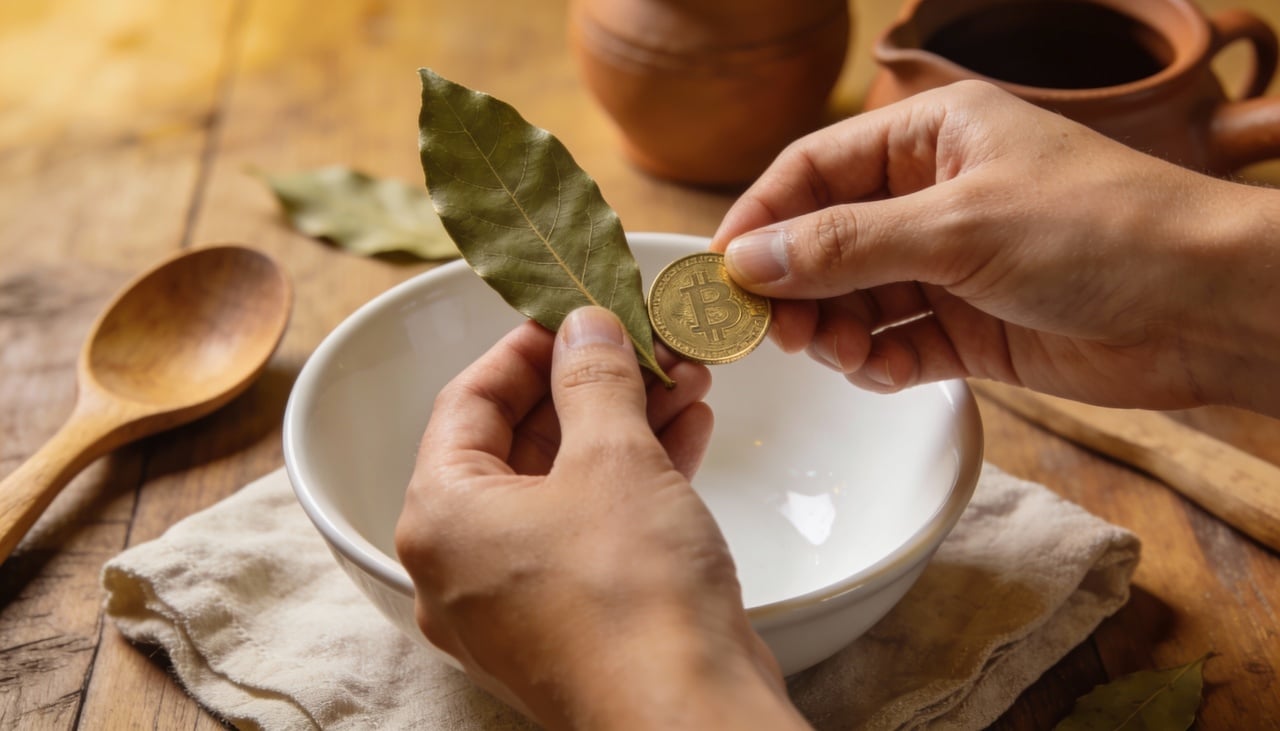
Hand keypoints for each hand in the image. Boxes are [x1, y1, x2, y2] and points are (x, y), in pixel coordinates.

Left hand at [395, 307, 807, 729]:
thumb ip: (594, 379)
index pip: (467, 402)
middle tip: (644, 344)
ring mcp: (515, 603)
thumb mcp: (613, 457)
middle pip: (519, 446)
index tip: (575, 314)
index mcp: (441, 518)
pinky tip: (686, 435)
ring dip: (622, 429)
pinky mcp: (569, 625)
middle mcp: (463, 565)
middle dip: (590, 387)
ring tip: (682, 379)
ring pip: (562, 489)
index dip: (526, 349)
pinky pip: (587, 533)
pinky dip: (632, 483)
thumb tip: (585, 330)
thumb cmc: (632, 592)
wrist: (688, 717)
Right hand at [713, 80, 1279, 415]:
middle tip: (776, 332)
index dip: (761, 220)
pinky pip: (895, 344)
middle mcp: (932, 197)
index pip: (813, 170)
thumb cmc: (1101, 230)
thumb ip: (844, 244)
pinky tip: (885, 372)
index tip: (719, 274)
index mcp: (930, 137)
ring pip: (853, 298)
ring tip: (841, 355)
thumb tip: (746, 260)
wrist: (1206, 309)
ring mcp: (949, 265)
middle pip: (824, 241)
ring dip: (835, 331)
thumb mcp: (958, 225)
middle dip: (796, 288)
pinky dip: (879, 363)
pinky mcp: (969, 327)